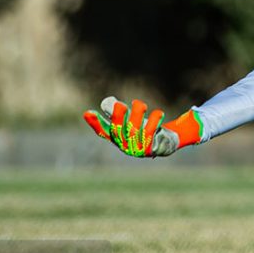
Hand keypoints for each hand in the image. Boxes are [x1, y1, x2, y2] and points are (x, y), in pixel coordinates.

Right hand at [84, 97, 202, 157]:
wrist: (165, 143)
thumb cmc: (144, 129)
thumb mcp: (130, 122)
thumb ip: (119, 114)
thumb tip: (108, 103)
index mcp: (118, 139)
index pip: (103, 131)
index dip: (94, 123)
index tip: (88, 112)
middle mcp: (126, 145)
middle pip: (118, 130)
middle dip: (118, 116)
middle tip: (121, 105)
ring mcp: (139, 148)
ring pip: (135, 129)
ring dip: (137, 113)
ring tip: (140, 104)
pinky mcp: (153, 148)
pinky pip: (153, 131)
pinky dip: (155, 119)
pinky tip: (158, 113)